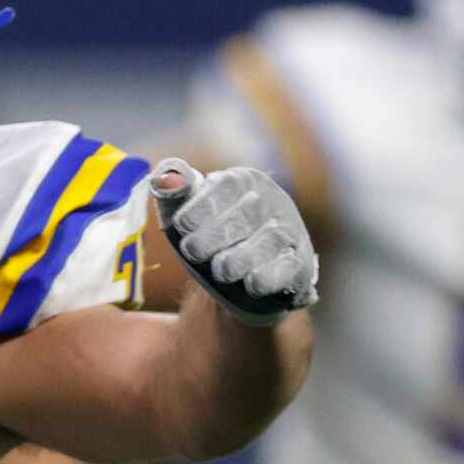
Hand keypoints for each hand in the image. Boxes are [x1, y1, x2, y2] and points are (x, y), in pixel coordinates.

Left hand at [152, 160, 316, 326]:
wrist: (238, 279)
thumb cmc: (208, 235)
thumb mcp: (185, 213)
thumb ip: (172, 192)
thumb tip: (165, 179)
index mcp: (242, 181)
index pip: (226, 186)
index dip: (202, 205)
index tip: (181, 225)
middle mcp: (270, 202)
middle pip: (246, 214)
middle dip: (216, 234)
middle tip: (192, 251)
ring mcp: (288, 232)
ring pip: (270, 240)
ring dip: (243, 257)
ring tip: (221, 270)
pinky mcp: (299, 263)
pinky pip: (289, 267)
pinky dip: (271, 276)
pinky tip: (252, 283)